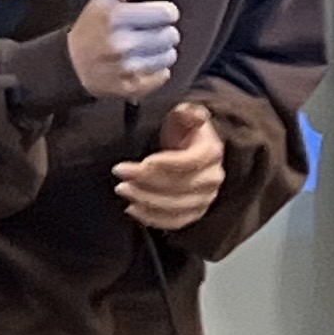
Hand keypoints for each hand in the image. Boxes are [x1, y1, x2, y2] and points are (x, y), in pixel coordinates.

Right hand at [65, 0, 181, 99]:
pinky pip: (164, 76)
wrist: (69, 67)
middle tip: (151, 31)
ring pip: (170, 56)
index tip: (159, 13)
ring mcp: (127, 68)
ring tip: (147, 48)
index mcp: (116, 17)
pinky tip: (143, 63)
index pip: (167, 13)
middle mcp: (122, 43)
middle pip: (171, 35)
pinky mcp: (131, 87)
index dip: (166, 12)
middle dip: (164, 32)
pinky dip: (157, 71)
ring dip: (162, 51)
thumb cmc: (88, 31)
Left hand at [115, 99, 226, 232]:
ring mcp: (205, 199)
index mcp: (211, 152)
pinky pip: (175, 222)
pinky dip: (153, 218)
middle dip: (146, 182)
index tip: (138, 163)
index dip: (160, 165)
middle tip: (121, 176)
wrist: (190, 150)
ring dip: (146, 201)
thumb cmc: (182, 132)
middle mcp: (212, 178)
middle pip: (178, 186)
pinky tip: (133, 209)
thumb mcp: (181, 115)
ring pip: (175, 206)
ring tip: (123, 190)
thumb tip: (196, 114)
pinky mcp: (195, 213)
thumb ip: (187, 112)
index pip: (185, 163)